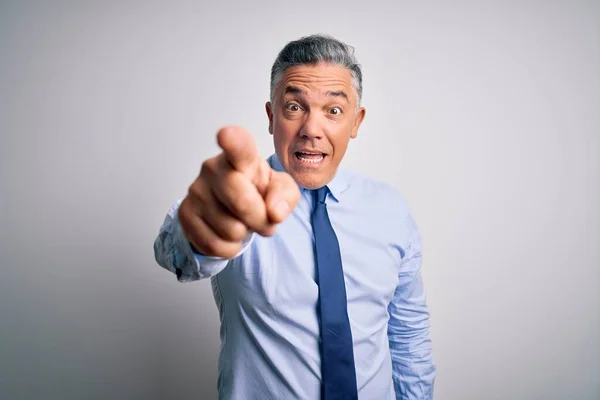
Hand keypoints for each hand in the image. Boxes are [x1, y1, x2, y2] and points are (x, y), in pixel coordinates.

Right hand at [178, 126, 300, 258]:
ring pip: (231, 229)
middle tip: (263, 219)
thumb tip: (274, 212)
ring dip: (244, 234)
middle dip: (260, 220)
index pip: (237, 145)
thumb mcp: (282, 191)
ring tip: (241, 222)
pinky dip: (229, 247)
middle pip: (242, 201)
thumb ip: (285, 196)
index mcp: (241, 156)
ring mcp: (196, 190)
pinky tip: (227, 234)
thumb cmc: (258, 192)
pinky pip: (215, 244)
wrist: (231, 211)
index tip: (225, 135)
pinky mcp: (185, 214)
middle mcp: (213, 168)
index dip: (232, 141)